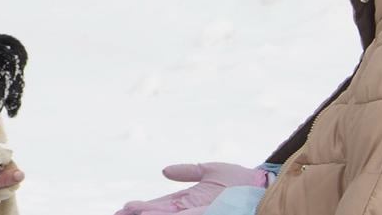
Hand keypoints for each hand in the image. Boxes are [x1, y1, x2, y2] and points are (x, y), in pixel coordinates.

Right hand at [114, 163, 266, 214]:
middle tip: (118, 214)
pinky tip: (148, 214)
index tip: (126, 207)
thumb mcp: (209, 171)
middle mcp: (189, 210)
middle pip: (158, 213)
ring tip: (128, 214)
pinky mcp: (204, 213)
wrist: (263, 186)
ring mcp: (196, 213)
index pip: (160, 205)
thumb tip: (164, 171)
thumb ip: (187, 171)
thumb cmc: (242, 181)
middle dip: (138, 213)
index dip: (142, 207)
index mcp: (188, 200)